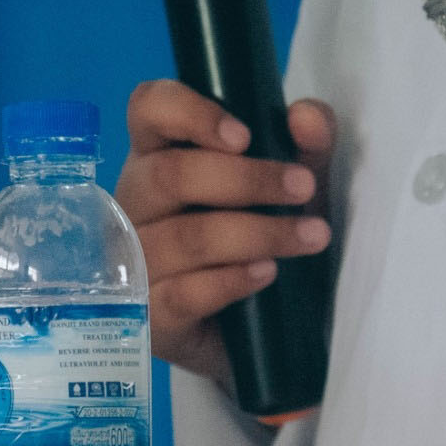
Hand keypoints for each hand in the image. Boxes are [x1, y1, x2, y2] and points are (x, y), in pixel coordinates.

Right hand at [114, 80, 334, 385]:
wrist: (259, 334)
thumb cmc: (262, 241)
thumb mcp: (295, 188)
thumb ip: (308, 146)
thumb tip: (307, 118)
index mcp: (158, 156)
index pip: (148, 110)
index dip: (188, 113)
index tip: (243, 135)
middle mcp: (134, 204)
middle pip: (170, 175)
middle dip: (246, 180)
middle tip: (304, 188)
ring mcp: (134, 263)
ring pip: (184, 238)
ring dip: (256, 233)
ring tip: (310, 237)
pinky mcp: (149, 317)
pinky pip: (184, 294)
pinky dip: (231, 281)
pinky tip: (267, 273)